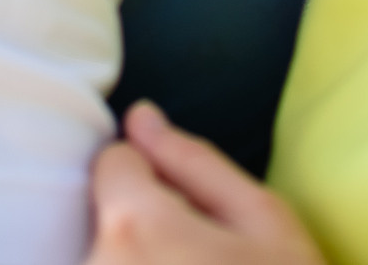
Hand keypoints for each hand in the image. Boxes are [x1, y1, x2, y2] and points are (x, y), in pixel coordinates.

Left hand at [83, 103, 324, 264]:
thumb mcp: (264, 221)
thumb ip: (195, 161)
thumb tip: (140, 117)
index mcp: (135, 226)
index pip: (114, 162)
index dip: (157, 179)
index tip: (194, 215)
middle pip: (104, 215)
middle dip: (146, 225)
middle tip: (202, 260)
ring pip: (103, 255)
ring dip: (136, 262)